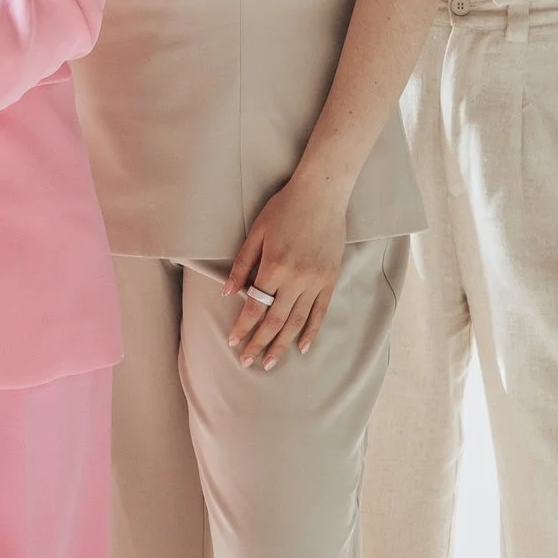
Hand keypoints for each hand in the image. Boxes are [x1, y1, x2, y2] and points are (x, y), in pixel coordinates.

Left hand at [224, 174, 347, 365]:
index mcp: (273, 267)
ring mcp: (315, 281)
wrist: (322, 194)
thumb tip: (227, 292)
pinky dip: (311, 331)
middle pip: (275, 321)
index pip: (255, 307)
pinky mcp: (330, 279)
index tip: (234, 343)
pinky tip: (302, 347)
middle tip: (248, 362)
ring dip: (282, 345)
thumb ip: (242, 264)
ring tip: (271, 362)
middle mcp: (295, 280)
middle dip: (259, 344)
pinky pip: (320, 312)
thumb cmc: (285, 209)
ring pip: (297, 322)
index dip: (243, 328)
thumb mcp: (256, 232)